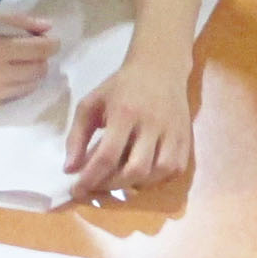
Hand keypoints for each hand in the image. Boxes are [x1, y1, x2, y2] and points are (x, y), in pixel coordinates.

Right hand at [0, 17, 56, 126]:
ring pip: (28, 86)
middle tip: (31, 52)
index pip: (39, 49)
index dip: (50, 44)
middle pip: (39, 70)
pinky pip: (9, 97)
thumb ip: (9, 23)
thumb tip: (44, 26)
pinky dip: (10, 87)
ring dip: (29, 74)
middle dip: (41, 60)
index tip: (51, 41)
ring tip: (15, 65)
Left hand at [66, 58, 193, 196]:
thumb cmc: (120, 87)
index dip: (91, 178)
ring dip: (138, 184)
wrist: (159, 68)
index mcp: (125, 113)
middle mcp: (152, 124)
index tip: (77, 190)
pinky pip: (176, 169)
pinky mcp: (186, 138)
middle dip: (113, 185)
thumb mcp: (91, 103)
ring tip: (120, 180)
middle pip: (136, 169)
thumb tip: (70, 170)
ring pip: (159, 172)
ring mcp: (173, 132)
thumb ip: (77, 136)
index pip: (108, 155)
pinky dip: (158, 179)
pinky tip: (143, 174)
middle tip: (98, 186)